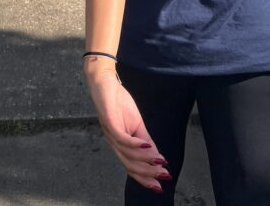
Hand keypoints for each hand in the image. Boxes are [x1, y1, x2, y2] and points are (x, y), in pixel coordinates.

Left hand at [85, 65, 170, 192]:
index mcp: (119, 145)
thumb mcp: (136, 124)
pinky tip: (146, 146)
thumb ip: (146, 141)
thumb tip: (158, 158)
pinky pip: (121, 137)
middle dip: (148, 174)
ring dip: (145, 161)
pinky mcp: (108, 121)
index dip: (146, 178)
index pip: (132, 167)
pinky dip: (135, 144)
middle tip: (164, 177)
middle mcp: (113, 143)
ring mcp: (110, 133)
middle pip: (130, 165)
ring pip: (127, 154)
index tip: (161, 186)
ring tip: (161, 163)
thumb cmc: (118, 102)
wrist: (104, 81)